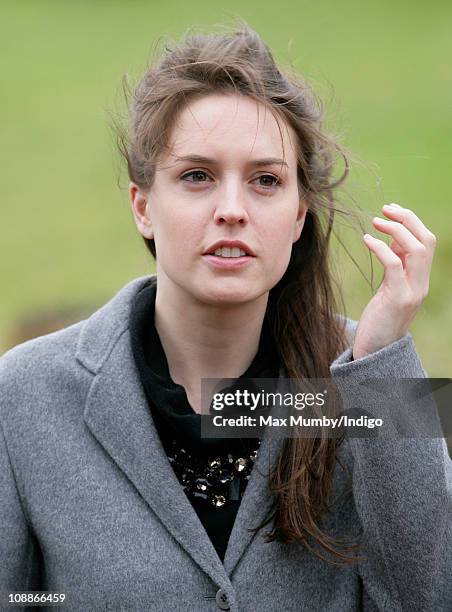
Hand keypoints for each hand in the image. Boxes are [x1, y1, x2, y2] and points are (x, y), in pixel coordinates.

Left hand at [352, 203, 436, 359]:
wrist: (376, 350)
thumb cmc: (380, 317)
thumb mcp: (390, 287)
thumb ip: (396, 265)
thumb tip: (391, 239)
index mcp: (421, 278)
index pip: (427, 241)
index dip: (411, 222)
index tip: (391, 210)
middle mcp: (421, 283)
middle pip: (426, 240)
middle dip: (408, 219)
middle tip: (385, 209)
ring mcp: (413, 292)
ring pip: (417, 250)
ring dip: (397, 231)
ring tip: (376, 222)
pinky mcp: (397, 299)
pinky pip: (393, 266)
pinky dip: (380, 248)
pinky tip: (366, 240)